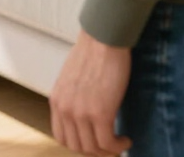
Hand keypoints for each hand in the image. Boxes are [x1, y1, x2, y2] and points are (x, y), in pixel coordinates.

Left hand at [49, 29, 131, 155]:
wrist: (103, 38)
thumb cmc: (92, 53)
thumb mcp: (72, 78)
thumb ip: (72, 97)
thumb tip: (82, 113)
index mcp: (56, 100)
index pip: (61, 137)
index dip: (78, 144)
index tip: (93, 142)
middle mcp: (65, 109)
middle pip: (77, 146)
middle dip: (95, 151)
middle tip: (110, 146)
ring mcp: (81, 112)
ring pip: (93, 149)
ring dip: (108, 151)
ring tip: (119, 144)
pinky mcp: (100, 113)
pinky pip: (108, 143)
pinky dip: (119, 146)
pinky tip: (126, 139)